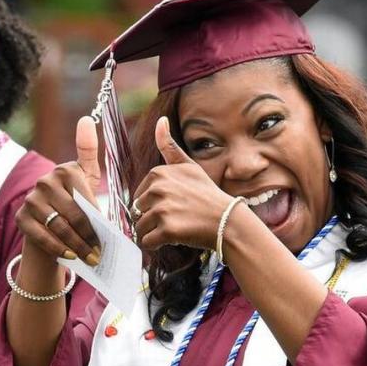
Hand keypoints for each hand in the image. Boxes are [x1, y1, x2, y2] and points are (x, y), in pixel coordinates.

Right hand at [16, 116, 102, 263]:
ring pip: (60, 227)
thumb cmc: (73, 201)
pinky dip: (59, 249)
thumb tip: (86, 118)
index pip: (87, 199)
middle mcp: (44, 181)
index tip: (107, 236)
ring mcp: (31, 200)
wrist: (47, 226)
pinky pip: (43, 237)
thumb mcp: (84, 178)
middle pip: (74, 215)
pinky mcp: (21, 219)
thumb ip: (88, 152)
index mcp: (65, 170)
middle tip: (101, 253)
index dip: (98, 220)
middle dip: (90, 237)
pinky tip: (71, 258)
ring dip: (78, 247)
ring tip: (91, 259)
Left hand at [132, 117, 232, 250]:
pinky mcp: (166, 230)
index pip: (140, 195)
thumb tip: (160, 121)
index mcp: (158, 173)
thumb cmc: (207, 195)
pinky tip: (174, 237)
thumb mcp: (189, 166)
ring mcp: (162, 209)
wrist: (228, 221)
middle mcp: (158, 188)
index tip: (175, 204)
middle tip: (177, 217)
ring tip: (177, 227)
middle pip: (139, 211)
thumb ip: (169, 146)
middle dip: (154, 218)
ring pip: (141, 227)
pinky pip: (146, 242)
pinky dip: (157, 244)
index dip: (155, 204)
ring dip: (155, 232)